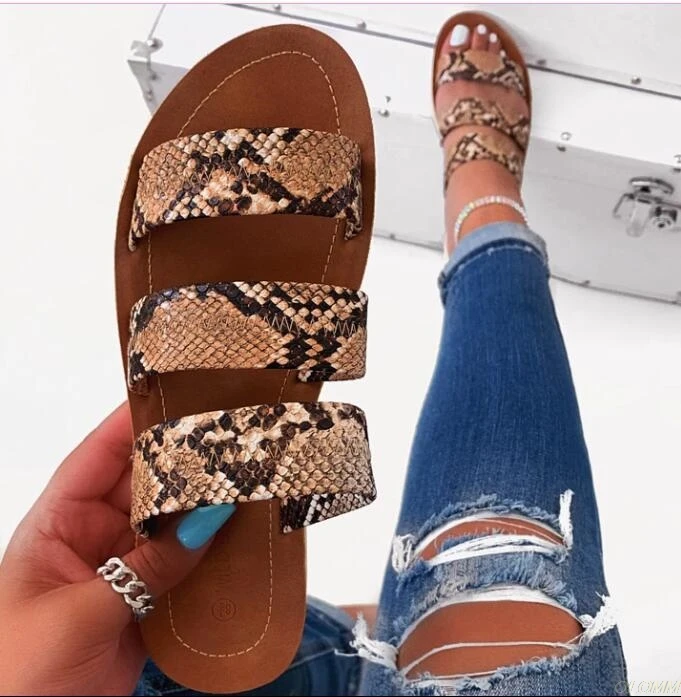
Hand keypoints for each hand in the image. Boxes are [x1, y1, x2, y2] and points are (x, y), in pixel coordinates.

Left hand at [0, 403, 232, 695]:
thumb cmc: (15, 674)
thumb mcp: (77, 614)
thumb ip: (147, 568)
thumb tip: (207, 521)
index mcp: (58, 523)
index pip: (98, 456)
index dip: (133, 421)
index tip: (176, 391)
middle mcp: (93, 535)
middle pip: (144, 484)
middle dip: (183, 462)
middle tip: (230, 437)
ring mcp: (123, 567)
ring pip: (170, 523)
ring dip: (202, 507)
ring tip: (246, 478)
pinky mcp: (147, 600)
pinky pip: (184, 564)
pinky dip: (212, 552)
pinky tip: (240, 534)